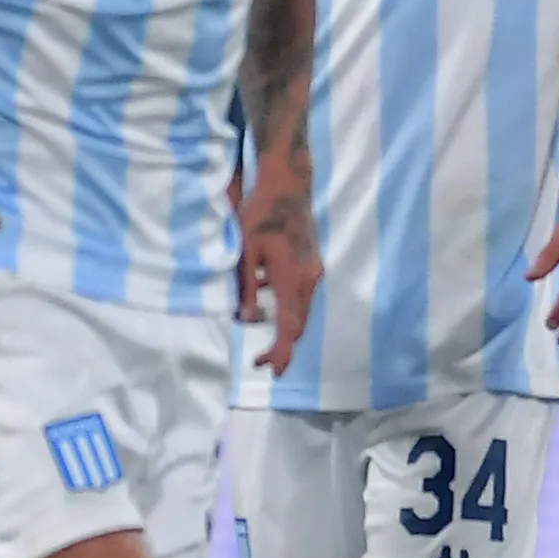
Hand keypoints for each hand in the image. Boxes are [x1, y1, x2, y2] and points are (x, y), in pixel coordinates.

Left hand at [236, 179, 320, 375]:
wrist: (288, 187)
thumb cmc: (260, 216)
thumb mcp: (245, 253)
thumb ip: (247, 288)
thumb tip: (246, 320)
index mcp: (292, 280)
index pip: (289, 327)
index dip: (280, 351)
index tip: (270, 370)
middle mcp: (308, 280)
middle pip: (298, 325)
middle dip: (283, 347)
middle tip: (265, 363)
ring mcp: (313, 271)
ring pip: (300, 310)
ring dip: (284, 327)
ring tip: (265, 339)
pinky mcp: (312, 262)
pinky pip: (299, 293)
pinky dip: (285, 305)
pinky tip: (264, 294)